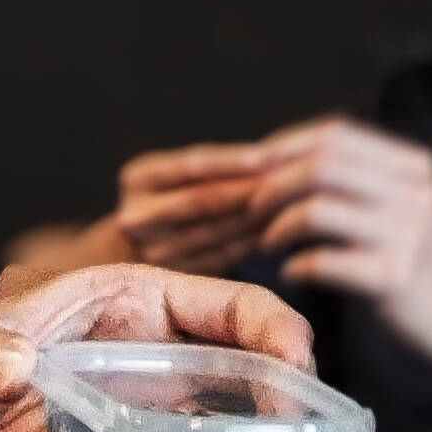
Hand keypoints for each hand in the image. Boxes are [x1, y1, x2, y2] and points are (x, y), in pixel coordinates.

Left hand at [0, 263, 313, 431]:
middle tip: (307, 428)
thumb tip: (11, 368)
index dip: (272, 327)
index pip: (224, 302)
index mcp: (124, 301)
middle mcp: (147, 356)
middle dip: (289, 389)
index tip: (293, 365)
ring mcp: (139, 414)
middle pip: (246, 364)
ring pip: (227, 422)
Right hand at [106, 139, 297, 272]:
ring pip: (217, 230)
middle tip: (292, 180)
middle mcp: (137, 217)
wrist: (137, 244)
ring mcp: (152, 251)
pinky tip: (278, 230)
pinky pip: (222, 256)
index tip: (270, 155)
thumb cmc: (175, 195)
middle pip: (203, 200)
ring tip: (294, 203)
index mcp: (137, 178)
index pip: (191, 165)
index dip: (232, 161)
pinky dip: (252, 241)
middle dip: (251, 189)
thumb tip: (276, 155)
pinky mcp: (173, 276)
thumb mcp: (180, 173)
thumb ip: (216, 167)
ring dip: (259, 216)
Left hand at [247, 118, 431, 380]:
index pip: (335, 134)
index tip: (251, 168)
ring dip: (278, 226)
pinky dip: (296, 266)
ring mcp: (407, 235)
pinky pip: (326, 262)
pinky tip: (291, 274)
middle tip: (250, 210)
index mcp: (413, 168)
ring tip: (265, 243)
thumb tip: (293, 166)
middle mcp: (414, 192)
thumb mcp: (411, 210)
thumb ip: (368, 183)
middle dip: (272, 185)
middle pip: (321, 164)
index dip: (283, 147)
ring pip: (318, 208)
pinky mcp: (396, 278)